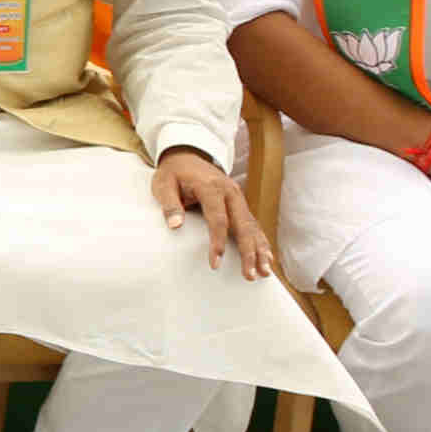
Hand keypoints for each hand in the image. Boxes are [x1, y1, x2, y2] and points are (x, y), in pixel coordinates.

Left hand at [154, 147, 272, 280]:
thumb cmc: (173, 173)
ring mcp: (238, 197)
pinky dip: (260, 241)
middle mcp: (231, 192)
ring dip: (259, 250)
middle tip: (250, 276)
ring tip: (264, 273)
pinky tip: (267, 258)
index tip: (216, 263)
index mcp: (211, 187)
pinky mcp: (240, 203)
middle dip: (248, 252)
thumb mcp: (163, 184)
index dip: (218, 242)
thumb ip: (169, 204)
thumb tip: (175, 225)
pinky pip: (253, 224)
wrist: (187, 155)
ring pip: (252, 226)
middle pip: (243, 225)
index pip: (218, 219)